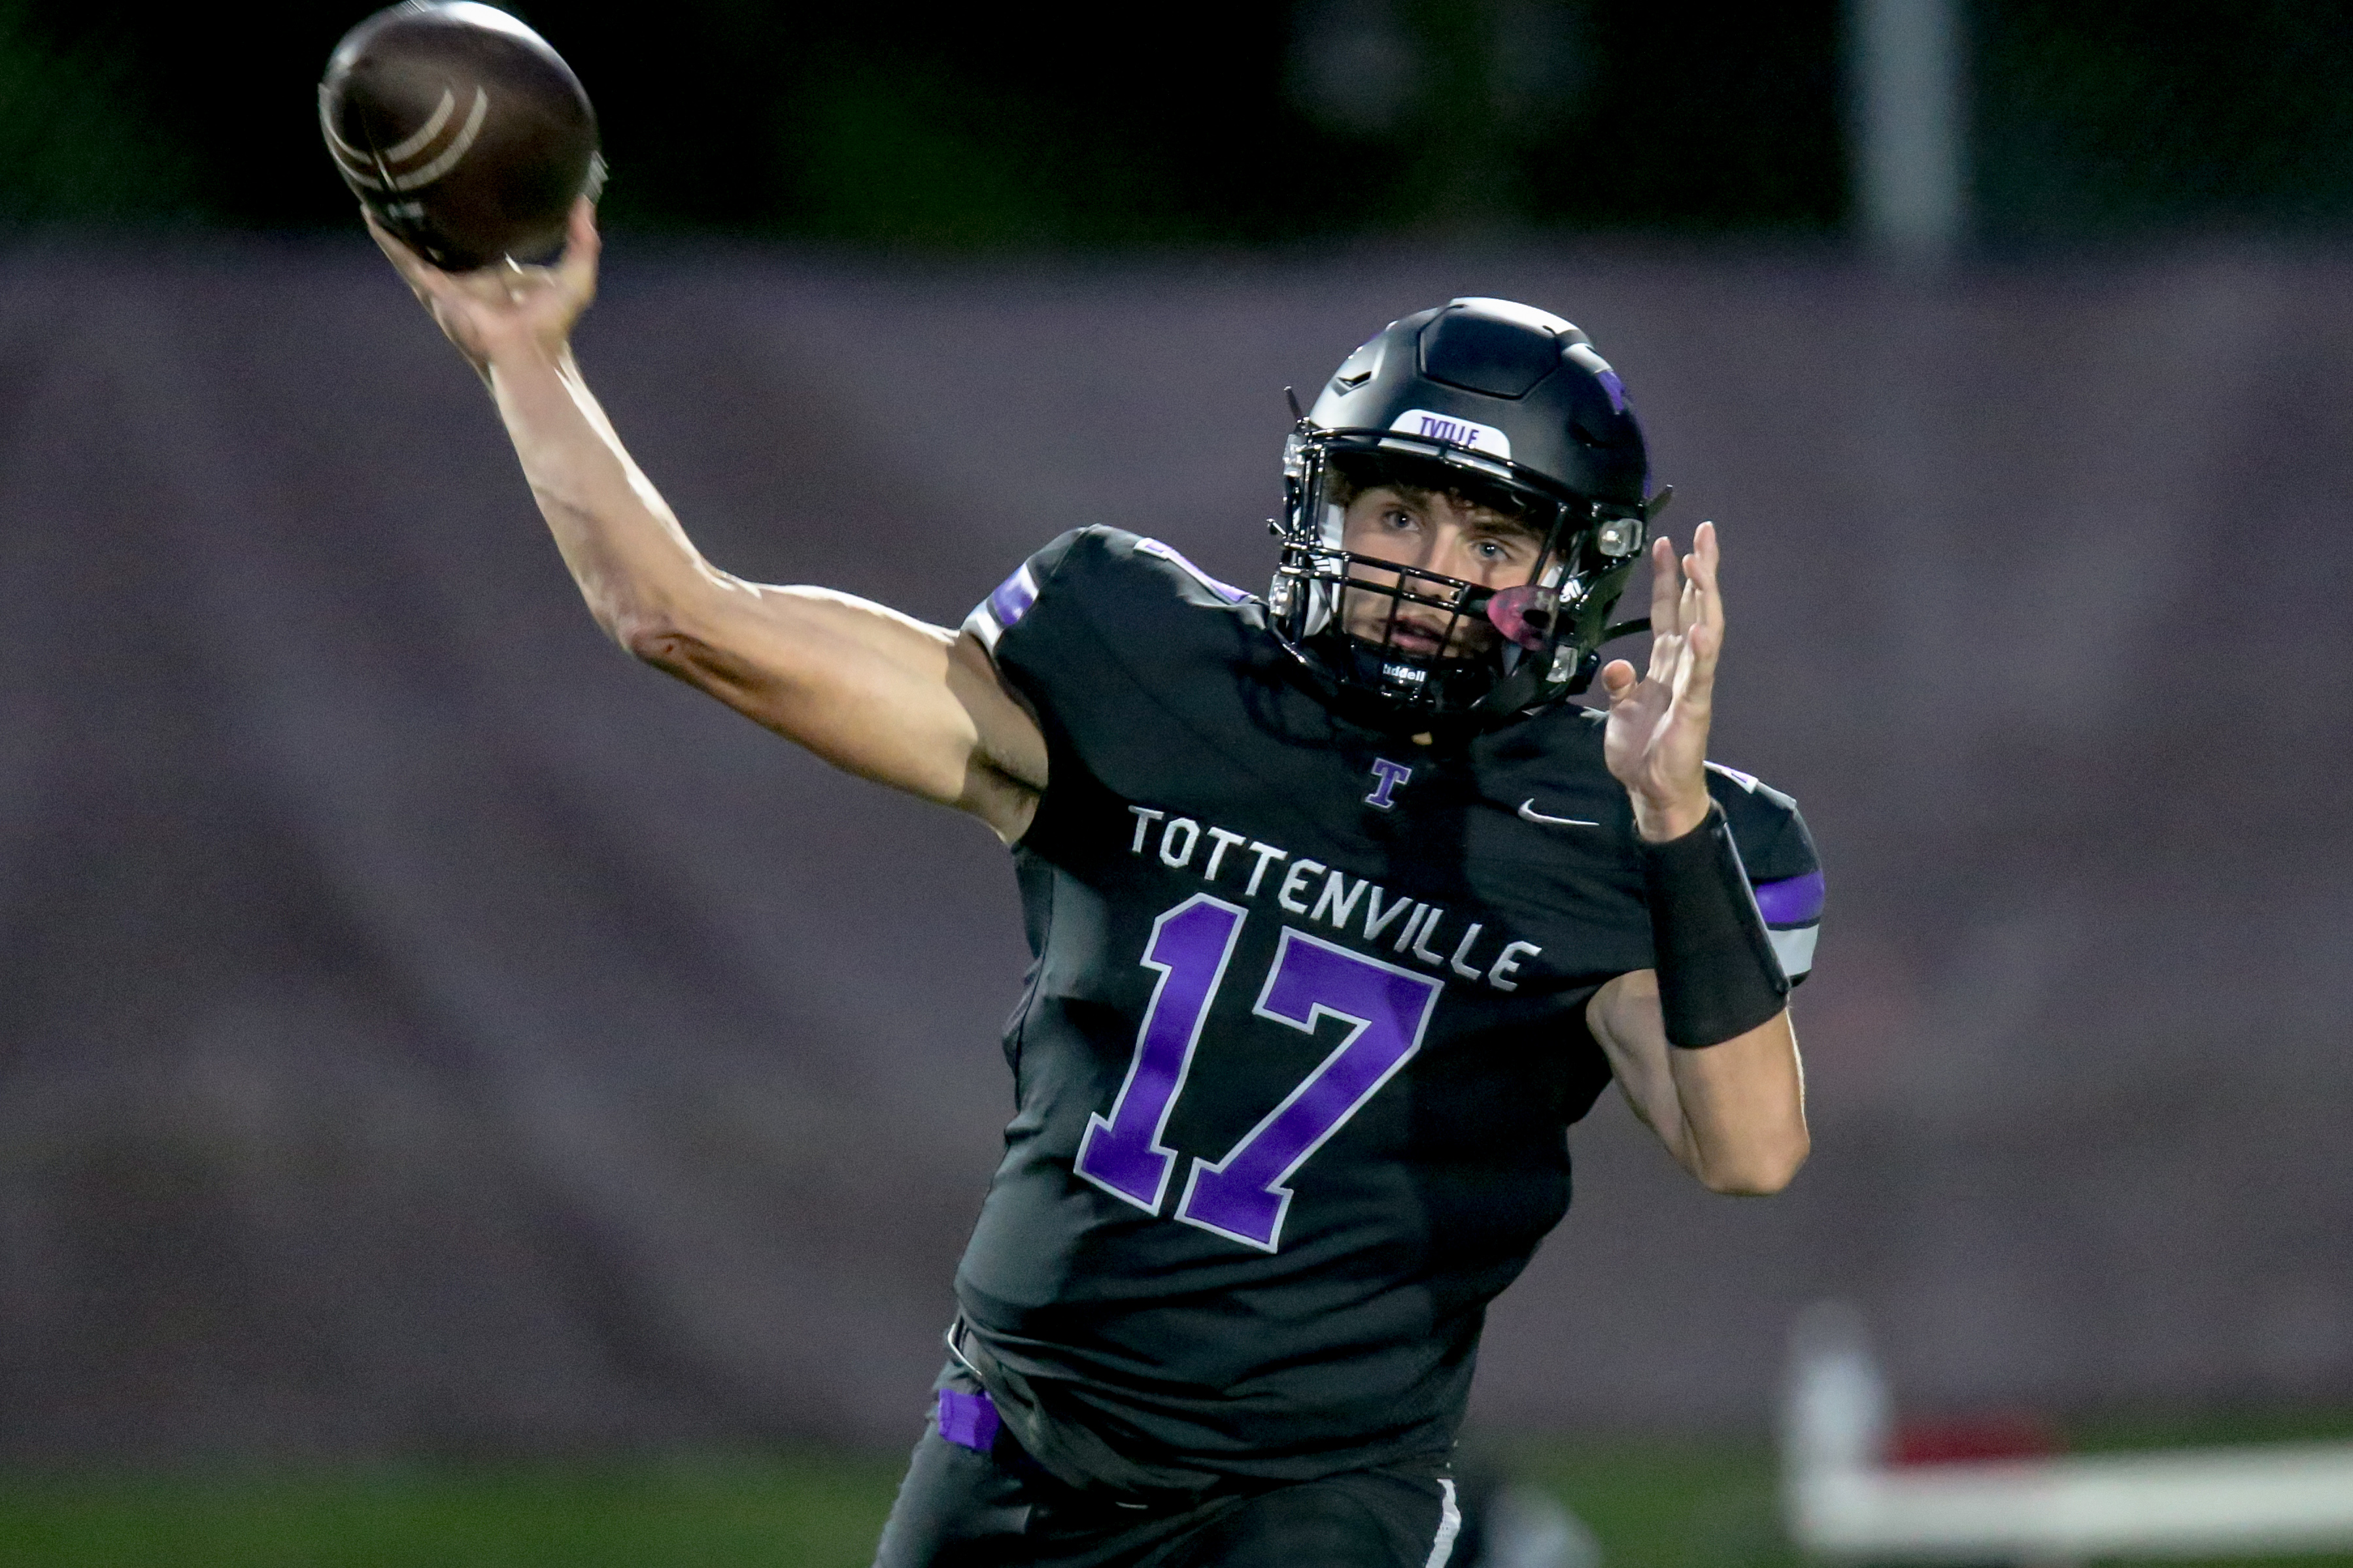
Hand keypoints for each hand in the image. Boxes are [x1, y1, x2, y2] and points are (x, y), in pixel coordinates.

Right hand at [367, 197, 599, 379]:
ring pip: (415, 245)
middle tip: (410, 176)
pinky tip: (371, 216)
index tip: (461, 182)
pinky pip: (406, 260)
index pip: (478, 234)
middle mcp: (468, 276)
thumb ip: (583, 239)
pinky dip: (388, 239)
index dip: (468, 213)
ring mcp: (448, 284)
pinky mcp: (435, 292)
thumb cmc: (554, 325)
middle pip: (440, 237)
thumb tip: (587, 201)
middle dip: (423, 213)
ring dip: (396, 221)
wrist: (532, 353)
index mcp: (496, 271)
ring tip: (378, 189)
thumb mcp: (575, 274)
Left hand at [1599, 521, 1723, 841]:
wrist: (1653, 791)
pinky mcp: (1694, 708)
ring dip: (1704, 596)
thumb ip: (1620, 683)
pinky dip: (1703, 651)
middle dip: (1700, 569)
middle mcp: (1685, 666)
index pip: (1669, 609)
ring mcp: (1694, 685)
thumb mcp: (1621, 709)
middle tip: (1704, 531)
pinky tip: (1703, 628)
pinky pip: (1700, 675)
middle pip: (1696, 607)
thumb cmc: (1642, 750)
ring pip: (1706, 629)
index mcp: (1667, 662)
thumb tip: (1618, 665)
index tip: (1665, 542)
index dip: (1667, 577)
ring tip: (1701, 563)